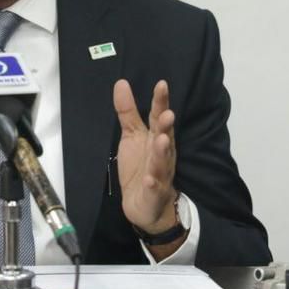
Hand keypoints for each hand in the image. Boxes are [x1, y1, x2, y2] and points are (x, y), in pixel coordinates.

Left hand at [114, 79, 178, 234]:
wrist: (145, 204)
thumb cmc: (141, 166)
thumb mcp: (131, 136)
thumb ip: (128, 112)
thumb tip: (121, 83)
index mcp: (155, 138)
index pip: (157, 117)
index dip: (160, 102)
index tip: (161, 84)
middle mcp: (161, 154)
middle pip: (165, 137)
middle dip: (165, 126)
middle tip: (167, 113)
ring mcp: (159, 174)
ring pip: (162, 162)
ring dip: (162, 152)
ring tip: (161, 140)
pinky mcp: (154, 193)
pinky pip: (154, 188)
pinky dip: (153, 184)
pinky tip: (150, 179)